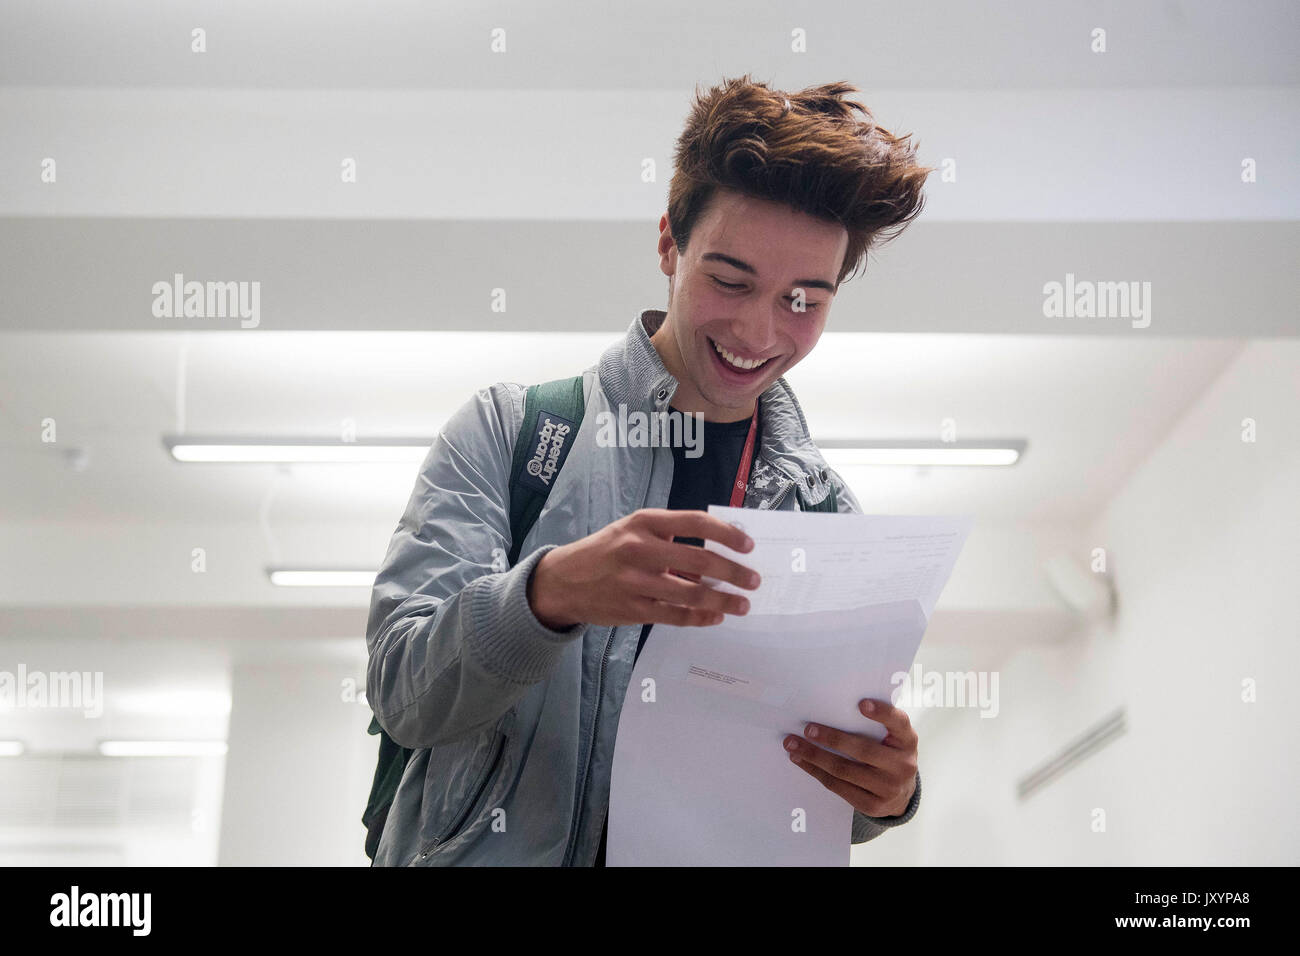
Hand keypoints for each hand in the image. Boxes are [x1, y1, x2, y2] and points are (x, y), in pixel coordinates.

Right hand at [527, 508, 760, 628]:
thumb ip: (669, 537)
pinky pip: (676, 616)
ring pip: (692, 593)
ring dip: (724, 601)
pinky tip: (715, 617)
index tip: (748, 546)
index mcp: (644, 522)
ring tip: (742, 604)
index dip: (726, 534)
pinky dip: (700, 617)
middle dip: (734, 572)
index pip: (695, 522)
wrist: (563, 581)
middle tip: (754, 580)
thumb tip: (717, 553)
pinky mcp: (633, 609)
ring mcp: (635, 581)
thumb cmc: (606, 552)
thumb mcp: (632, 530)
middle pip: (700, 560)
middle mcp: (640, 549)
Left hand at [782, 698, 918, 817]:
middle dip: (832, 738)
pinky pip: (838, 787)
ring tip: (793, 744)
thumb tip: (834, 705)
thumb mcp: (892, 736)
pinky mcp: (872, 805)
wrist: (901, 793)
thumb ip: (875, 723)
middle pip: (863, 750)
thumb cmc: (889, 752)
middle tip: (808, 729)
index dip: (882, 713)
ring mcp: (888, 788)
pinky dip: (816, 772)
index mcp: (907, 740)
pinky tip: (801, 761)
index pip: (899, 723)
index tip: (861, 704)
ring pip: (844, 770)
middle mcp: (903, 765)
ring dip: (814, 756)